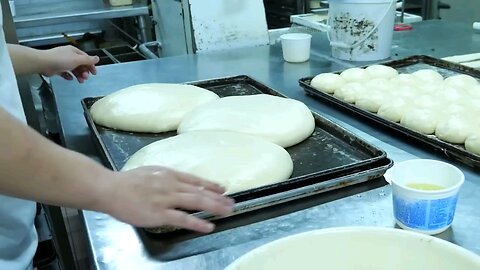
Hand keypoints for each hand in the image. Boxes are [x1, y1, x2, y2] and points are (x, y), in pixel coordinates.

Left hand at [42, 45, 98, 82]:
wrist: (44, 63)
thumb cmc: (61, 60)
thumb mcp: (77, 59)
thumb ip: (88, 60)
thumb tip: (97, 58)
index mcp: (74, 51)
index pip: (86, 58)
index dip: (91, 65)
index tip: (94, 73)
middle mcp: (69, 55)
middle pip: (80, 64)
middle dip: (84, 72)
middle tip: (85, 78)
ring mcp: (62, 62)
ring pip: (74, 69)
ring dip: (78, 75)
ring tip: (80, 81)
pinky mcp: (57, 68)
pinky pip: (65, 73)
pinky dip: (69, 76)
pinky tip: (70, 79)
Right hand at [102, 166, 233, 232]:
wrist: (109, 188)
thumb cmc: (125, 181)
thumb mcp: (149, 172)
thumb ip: (164, 177)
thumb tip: (175, 181)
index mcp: (168, 174)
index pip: (194, 179)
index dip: (210, 184)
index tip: (222, 188)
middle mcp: (171, 184)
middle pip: (199, 191)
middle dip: (218, 197)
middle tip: (231, 202)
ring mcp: (166, 199)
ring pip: (196, 202)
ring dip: (214, 206)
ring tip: (227, 211)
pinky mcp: (159, 213)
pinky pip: (183, 218)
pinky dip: (198, 222)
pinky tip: (209, 226)